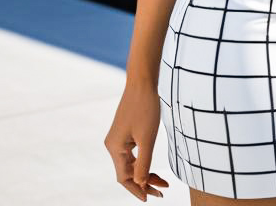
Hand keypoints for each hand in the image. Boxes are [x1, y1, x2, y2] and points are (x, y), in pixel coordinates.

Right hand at [103, 79, 170, 199]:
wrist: (142, 81)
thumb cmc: (146, 107)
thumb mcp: (148, 138)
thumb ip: (144, 163)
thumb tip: (141, 184)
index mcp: (115, 148)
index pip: (124, 178)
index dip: (137, 190)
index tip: (149, 199)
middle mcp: (113, 145)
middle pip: (127, 172)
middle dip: (144, 183)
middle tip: (162, 191)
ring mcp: (118, 138)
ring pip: (131, 163)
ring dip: (145, 173)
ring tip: (163, 182)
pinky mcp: (124, 132)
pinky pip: (132, 153)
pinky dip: (143, 161)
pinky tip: (154, 167)